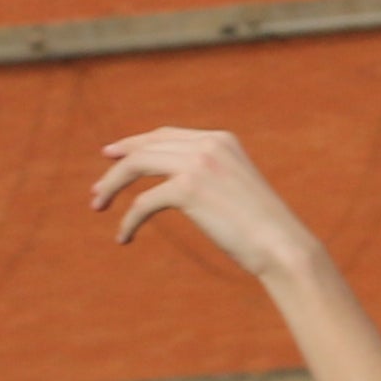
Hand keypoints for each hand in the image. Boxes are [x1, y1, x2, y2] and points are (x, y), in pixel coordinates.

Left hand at [90, 129, 328, 286]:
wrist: (283, 246)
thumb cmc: (263, 229)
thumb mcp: (236, 190)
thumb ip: (209, 177)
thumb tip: (176, 187)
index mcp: (221, 139)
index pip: (166, 134)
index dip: (135, 143)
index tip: (113, 156)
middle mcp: (208, 144)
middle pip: (146, 147)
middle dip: (117, 166)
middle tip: (96, 189)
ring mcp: (198, 164)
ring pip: (137, 165)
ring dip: (111, 185)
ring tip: (97, 205)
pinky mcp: (189, 189)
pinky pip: (143, 202)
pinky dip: (129, 220)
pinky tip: (124, 237)